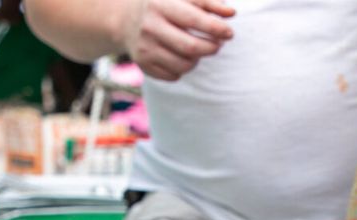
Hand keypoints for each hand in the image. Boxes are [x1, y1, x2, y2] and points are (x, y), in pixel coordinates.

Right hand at [120, 0, 234, 81]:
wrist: (125, 19)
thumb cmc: (164, 5)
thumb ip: (208, 2)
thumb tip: (231, 13)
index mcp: (160, 4)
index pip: (193, 19)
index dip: (215, 28)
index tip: (229, 33)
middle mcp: (150, 27)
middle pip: (190, 47)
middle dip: (211, 48)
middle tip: (218, 45)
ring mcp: (144, 48)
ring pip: (184, 65)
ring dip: (198, 59)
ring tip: (198, 49)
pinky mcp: (143, 65)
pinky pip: (174, 76)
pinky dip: (183, 69)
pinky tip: (180, 56)